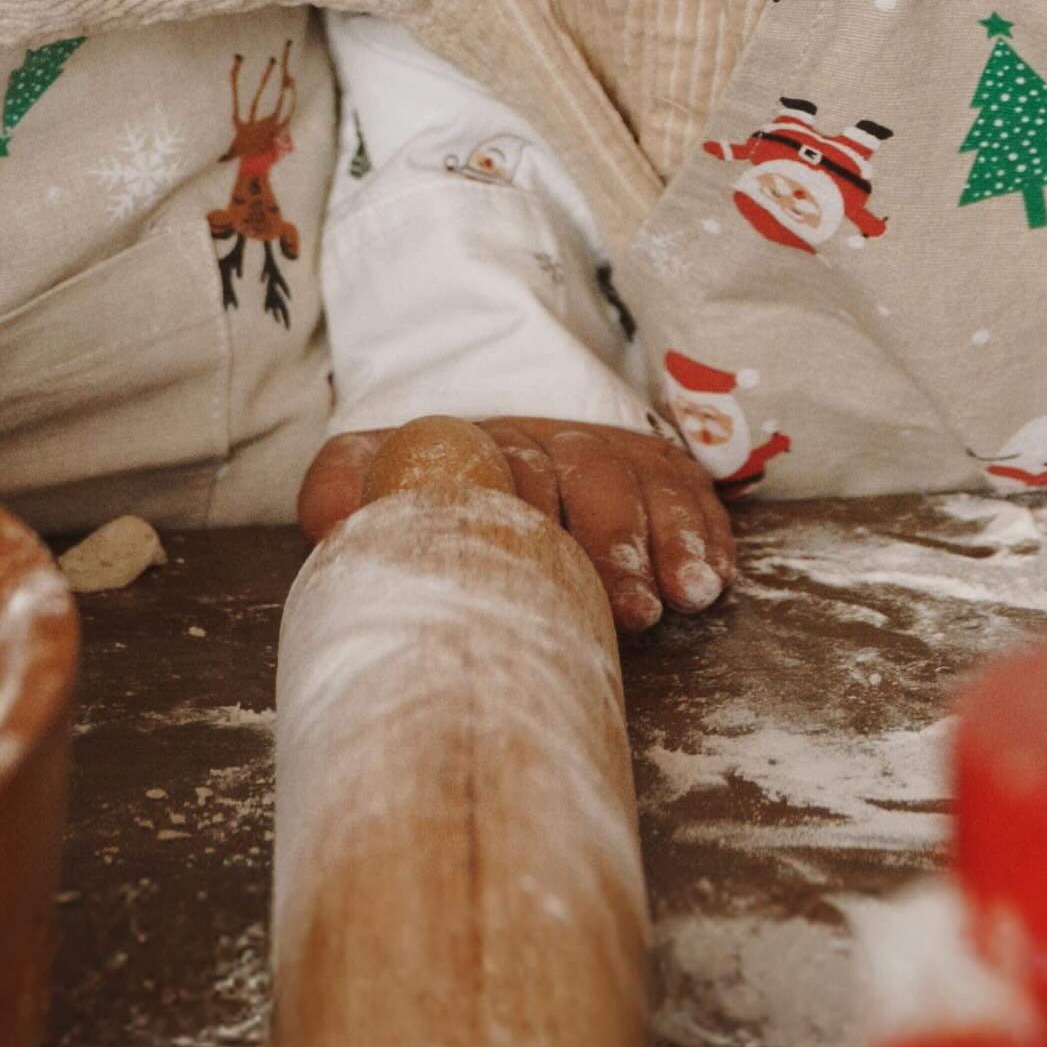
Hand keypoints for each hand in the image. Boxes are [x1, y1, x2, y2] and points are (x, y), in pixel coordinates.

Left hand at [301, 416, 735, 636]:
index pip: (510, 464)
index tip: (545, 553)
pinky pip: (689, 491)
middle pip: (588, 473)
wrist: (470, 443)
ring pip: (644, 482)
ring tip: (682, 596)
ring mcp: (604, 454)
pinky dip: (705, 531)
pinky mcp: (653, 471)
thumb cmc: (421, 489)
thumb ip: (341, 487)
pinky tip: (715, 576)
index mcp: (478, 443)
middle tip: (630, 604)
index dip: (530, 508)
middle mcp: (547, 442)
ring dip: (666, 538)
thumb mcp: (366, 474)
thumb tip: (332, 517)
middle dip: (613, 538)